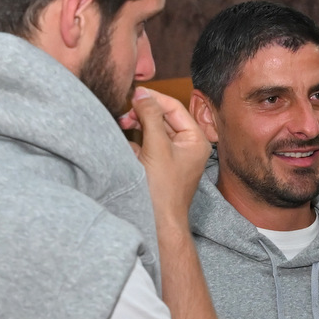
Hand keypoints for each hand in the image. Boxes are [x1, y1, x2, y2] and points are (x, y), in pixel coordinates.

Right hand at [127, 87, 208, 218]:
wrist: (157, 224)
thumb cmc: (162, 190)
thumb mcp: (156, 146)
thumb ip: (150, 116)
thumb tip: (142, 94)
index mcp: (195, 140)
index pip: (174, 108)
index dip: (153, 98)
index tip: (132, 94)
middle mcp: (187, 147)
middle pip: (162, 118)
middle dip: (142, 113)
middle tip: (124, 114)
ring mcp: (173, 158)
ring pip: (152, 131)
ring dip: (137, 127)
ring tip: (122, 126)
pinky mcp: (159, 167)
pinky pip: (146, 147)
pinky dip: (135, 143)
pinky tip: (126, 147)